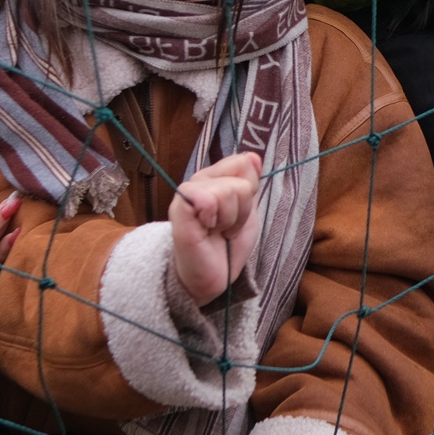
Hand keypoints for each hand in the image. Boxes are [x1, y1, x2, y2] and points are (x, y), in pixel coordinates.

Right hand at [168, 153, 262, 305]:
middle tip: (226, 227)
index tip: (238, 214)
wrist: (210, 278)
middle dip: (243, 209)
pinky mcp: (180, 208)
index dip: (249, 192)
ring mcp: (188, 194)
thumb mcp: (247, 211)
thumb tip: (253, 156)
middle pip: (241, 178)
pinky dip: (218, 220)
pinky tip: (208, 231)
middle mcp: (200, 181)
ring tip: (218, 232)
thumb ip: (249, 182)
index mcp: (215, 178)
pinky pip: (209, 199)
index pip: (244, 163)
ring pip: (229, 190)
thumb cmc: (226, 247)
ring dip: (232, 219)